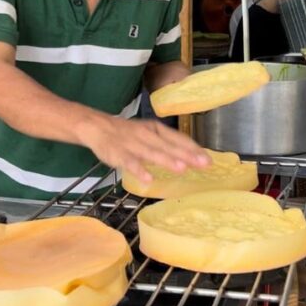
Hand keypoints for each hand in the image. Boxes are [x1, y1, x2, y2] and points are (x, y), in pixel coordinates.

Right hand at [77, 115, 210, 183]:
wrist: (96, 126)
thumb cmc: (127, 133)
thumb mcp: (148, 133)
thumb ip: (166, 144)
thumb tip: (189, 157)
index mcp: (155, 129)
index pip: (177, 138)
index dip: (193, 149)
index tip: (208, 160)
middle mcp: (146, 135)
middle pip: (168, 145)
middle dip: (186, 155)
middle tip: (204, 164)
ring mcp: (132, 144)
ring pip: (151, 152)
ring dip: (166, 160)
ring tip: (182, 168)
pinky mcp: (118, 153)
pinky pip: (129, 162)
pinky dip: (139, 170)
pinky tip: (148, 179)